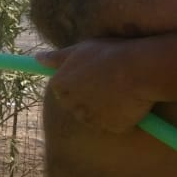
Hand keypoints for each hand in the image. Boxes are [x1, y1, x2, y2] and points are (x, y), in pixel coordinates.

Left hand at [36, 39, 157, 132]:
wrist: (140, 67)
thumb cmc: (110, 53)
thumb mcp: (81, 49)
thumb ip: (57, 57)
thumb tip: (37, 58)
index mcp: (59, 85)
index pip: (62, 90)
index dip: (80, 83)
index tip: (94, 75)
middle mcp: (69, 104)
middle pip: (77, 105)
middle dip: (91, 97)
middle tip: (110, 83)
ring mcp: (89, 117)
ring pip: (95, 116)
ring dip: (106, 108)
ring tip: (122, 90)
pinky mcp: (110, 127)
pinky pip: (115, 123)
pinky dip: (123, 116)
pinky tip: (131, 101)